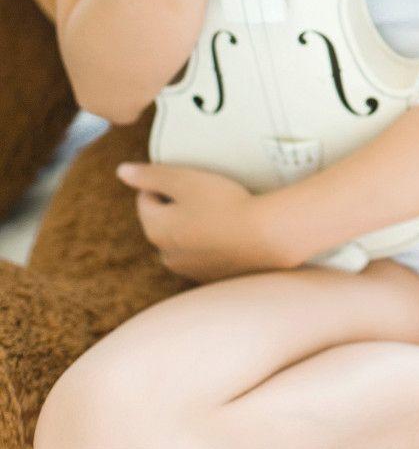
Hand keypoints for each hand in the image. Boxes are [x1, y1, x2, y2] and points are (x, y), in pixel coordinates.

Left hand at [115, 160, 286, 282]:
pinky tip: (229, 232)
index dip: (165, 182)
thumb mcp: (185, 180)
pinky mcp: (212, 278)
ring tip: (220, 212)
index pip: (145, 199)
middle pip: (163, 221)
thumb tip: (121, 171)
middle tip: (205, 193)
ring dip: (193, 226)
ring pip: (183, 240)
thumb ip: (150, 175)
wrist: (267, 237)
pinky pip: (203, 255)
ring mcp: (189, 270)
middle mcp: (166, 255)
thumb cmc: (224, 203)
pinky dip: (210, 243)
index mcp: (155, 229)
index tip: (189, 177)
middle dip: (177, 207)